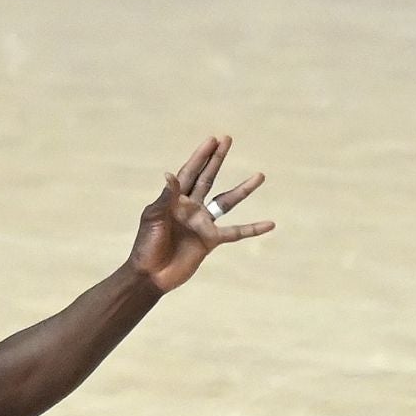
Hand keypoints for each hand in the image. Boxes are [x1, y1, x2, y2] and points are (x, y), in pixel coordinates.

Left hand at [127, 135, 273, 292]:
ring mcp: (202, 223)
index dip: (200, 157)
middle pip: (207, 179)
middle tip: (227, 139)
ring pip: (226, 202)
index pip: (189, 173)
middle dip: (216, 160)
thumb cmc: (146, 246)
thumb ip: (166, 198)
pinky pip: (235, 232)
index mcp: (174, 200)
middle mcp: (190, 208)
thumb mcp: (153, 218)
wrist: (150, 275)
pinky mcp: (210, 240)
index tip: (212, 140)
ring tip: (260, 175)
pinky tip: (270, 223)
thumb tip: (170, 174)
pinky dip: (253, 228)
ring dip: (243, 189)